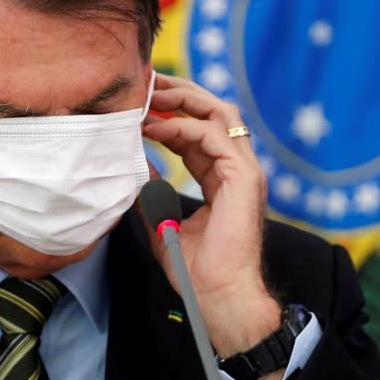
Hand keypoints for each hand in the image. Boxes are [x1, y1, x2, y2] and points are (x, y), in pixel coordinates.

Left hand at [140, 73, 281, 366]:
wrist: (216, 296)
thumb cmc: (193, 267)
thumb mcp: (162, 218)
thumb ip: (152, 189)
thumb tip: (135, 164)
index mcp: (221, 175)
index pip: (198, 127)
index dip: (169, 110)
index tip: (138, 100)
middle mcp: (236, 166)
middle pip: (213, 110)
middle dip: (178, 92)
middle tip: (145, 83)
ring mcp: (244, 170)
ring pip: (220, 113)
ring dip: (182, 99)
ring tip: (149, 95)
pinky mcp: (245, 179)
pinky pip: (215, 137)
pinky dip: (183, 127)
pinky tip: (153, 128)